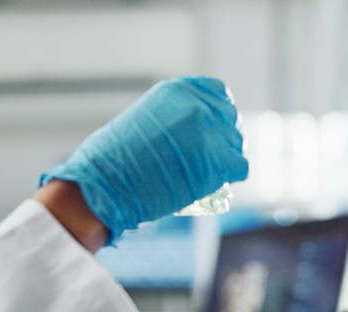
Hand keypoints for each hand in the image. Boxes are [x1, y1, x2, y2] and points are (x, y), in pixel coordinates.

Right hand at [39, 76, 248, 243]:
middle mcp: (200, 105)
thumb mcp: (143, 120)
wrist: (107, 183)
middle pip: (229, 118)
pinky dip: (226, 178)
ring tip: (202, 174)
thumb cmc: (113, 159)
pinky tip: (208, 185)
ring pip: (235, 144)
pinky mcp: (221, 161)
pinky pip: (239, 167)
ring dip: (223, 159)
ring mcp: (213, 131)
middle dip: (220, 138)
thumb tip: (188, 135)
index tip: (208, 130)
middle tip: (206, 158)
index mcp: (179, 90)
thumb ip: (170, 119)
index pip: (216, 93)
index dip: (215, 114)